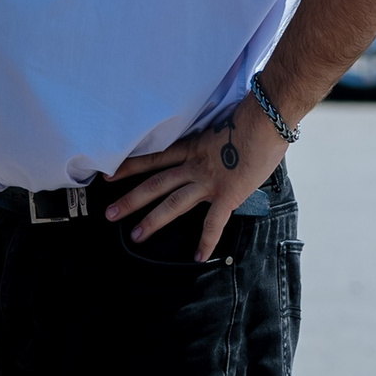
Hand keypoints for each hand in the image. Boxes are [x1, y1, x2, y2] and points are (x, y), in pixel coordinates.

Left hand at [106, 95, 288, 260]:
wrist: (267, 118)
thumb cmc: (251, 119)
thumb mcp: (221, 128)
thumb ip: (212, 143)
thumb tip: (215, 149)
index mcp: (191, 147)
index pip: (153, 157)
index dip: (130, 167)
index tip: (108, 175)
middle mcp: (194, 165)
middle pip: (155, 183)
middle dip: (131, 199)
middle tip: (109, 214)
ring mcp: (209, 180)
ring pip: (173, 203)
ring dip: (153, 220)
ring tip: (136, 236)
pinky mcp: (228, 194)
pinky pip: (214, 222)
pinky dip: (206, 241)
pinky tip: (198, 256)